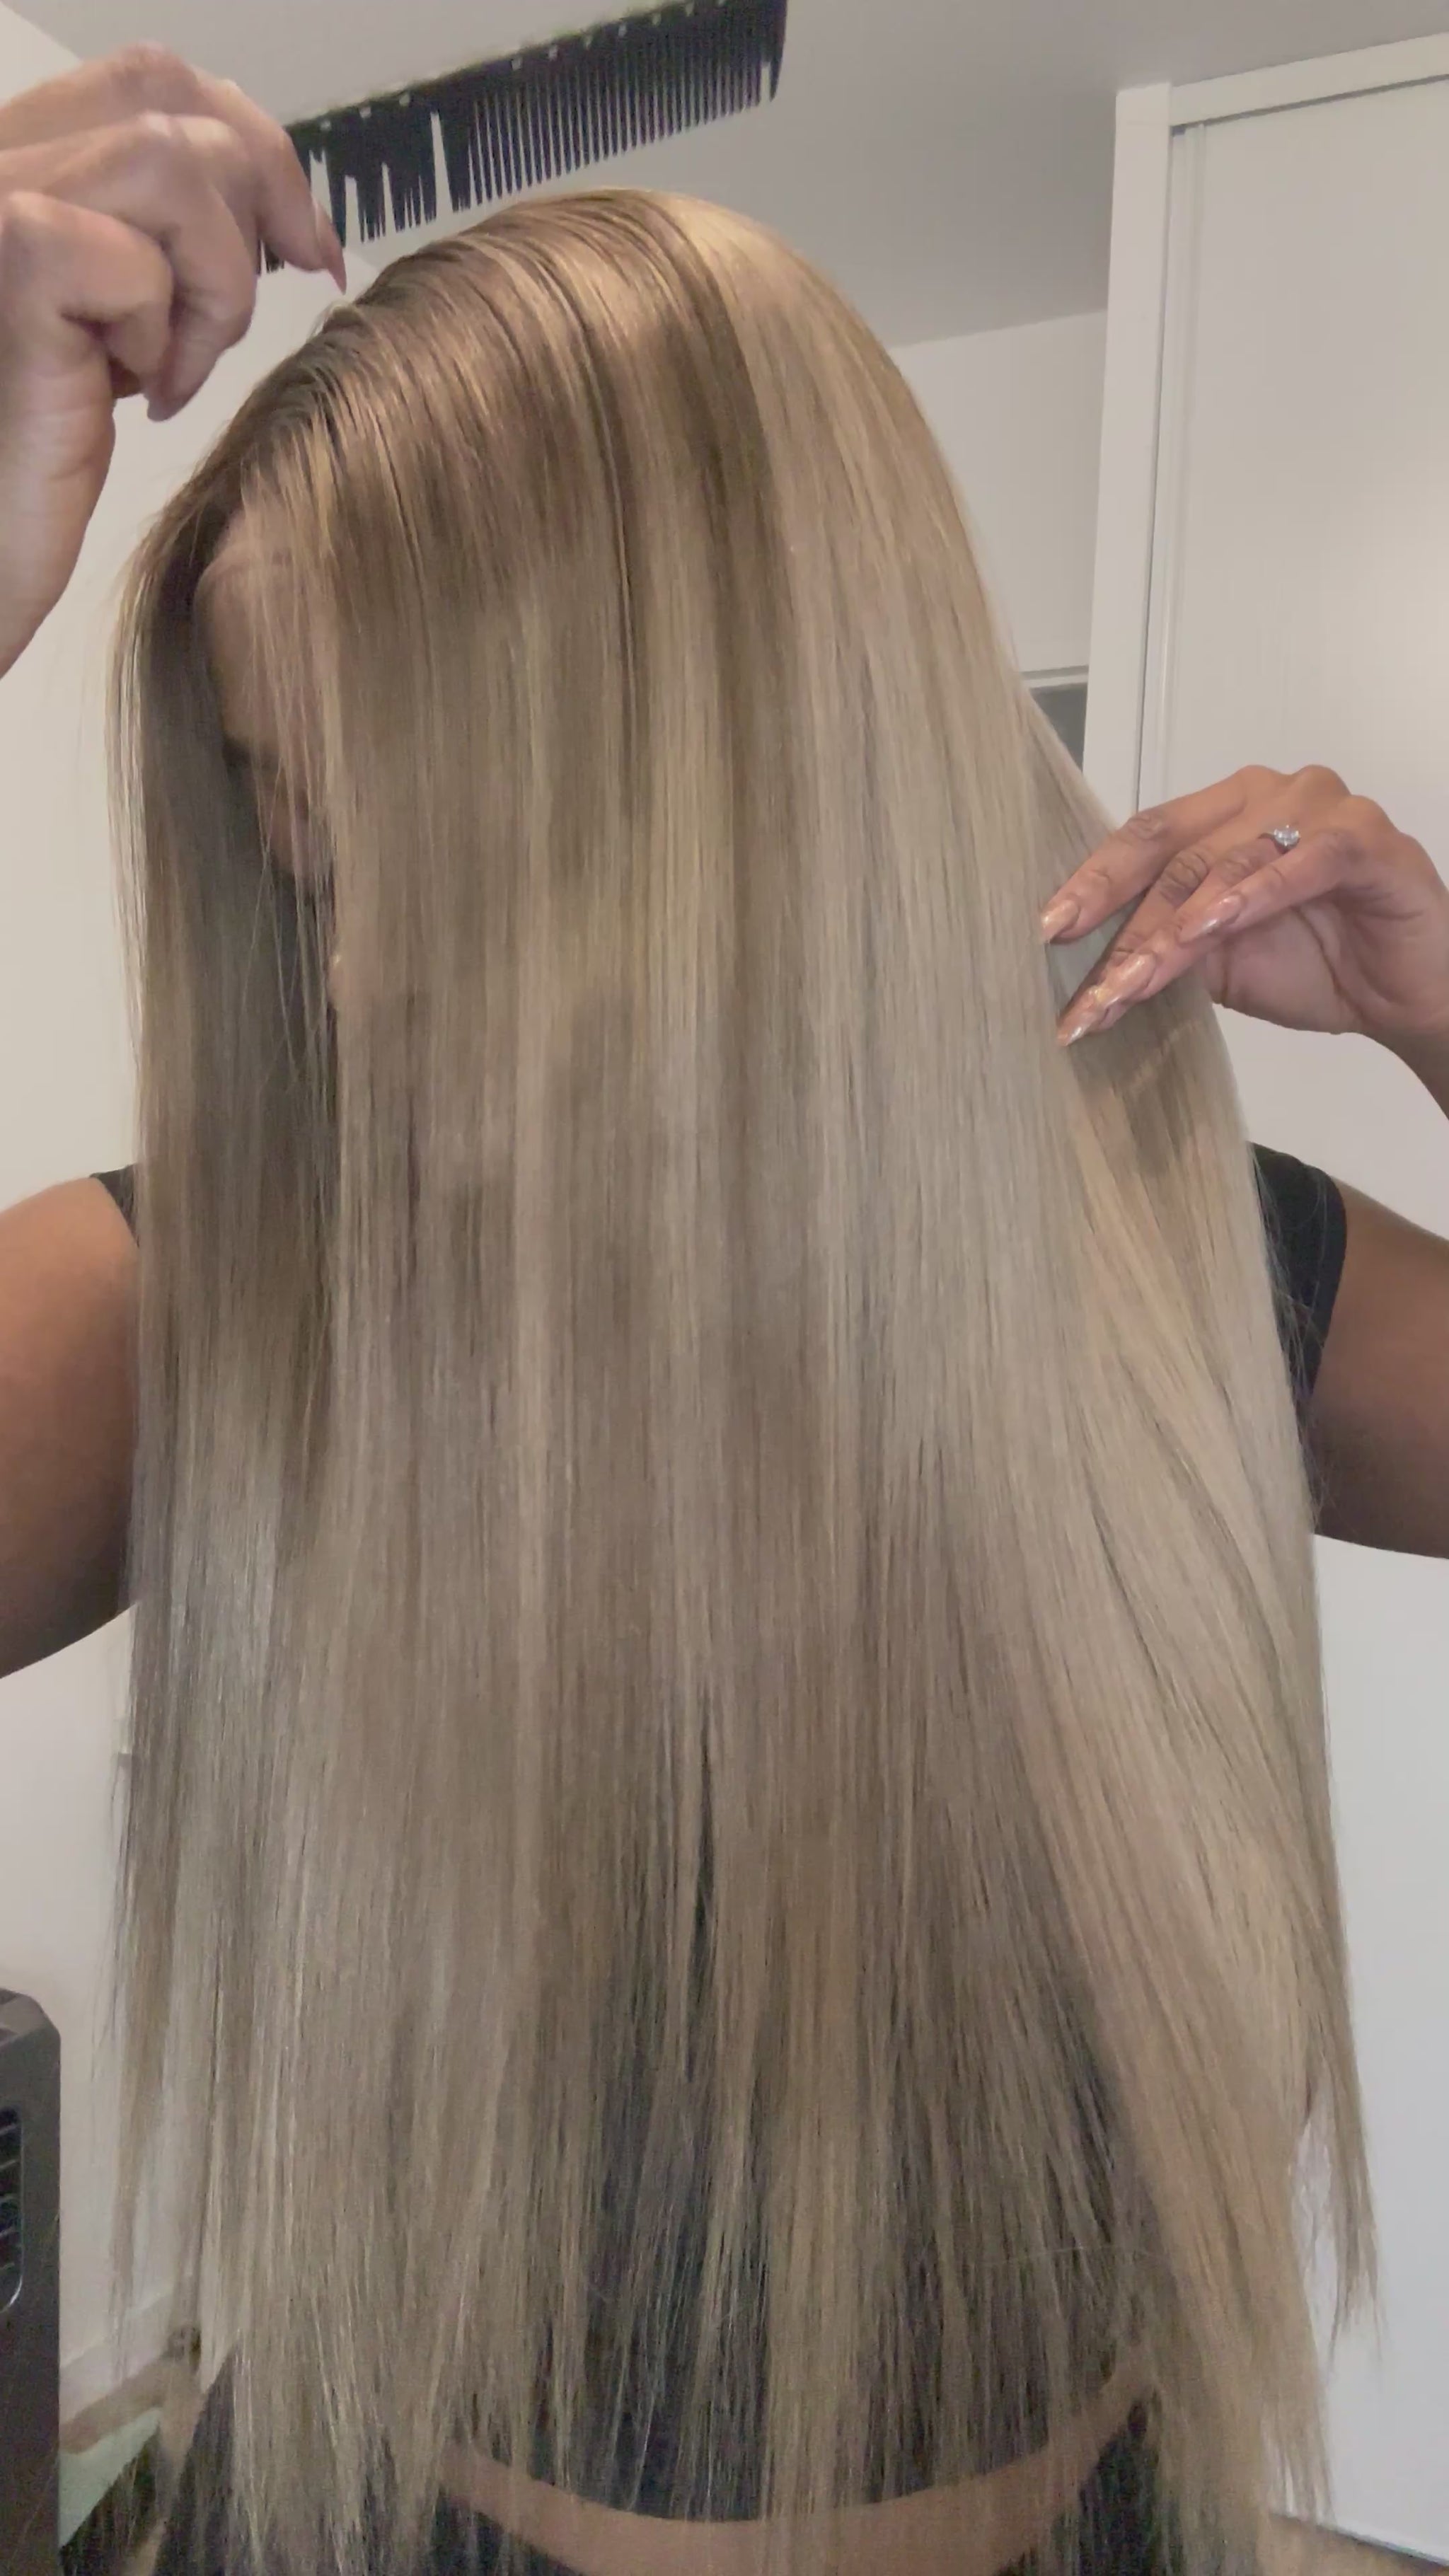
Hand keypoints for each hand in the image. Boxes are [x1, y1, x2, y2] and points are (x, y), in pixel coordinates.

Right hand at [0, 44, 345, 677]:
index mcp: (15, 156)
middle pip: (166, 100)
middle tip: (243, 317)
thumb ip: (159, 233)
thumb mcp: (119, 319)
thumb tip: (271, 200)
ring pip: (166, 161)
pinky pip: (140, 261)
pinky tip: (130, 396)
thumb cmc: (38, 453)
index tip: (304, 245)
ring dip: (209, 278)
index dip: (250, 145)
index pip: (150, 78)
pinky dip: (166, 332)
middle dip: (249, 207)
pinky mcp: (12, 266)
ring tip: (171, 364)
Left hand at [1043, 765, 1448, 1057]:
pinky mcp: (1366, 841)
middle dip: (1123, 926)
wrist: (1410, 998)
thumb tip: (1086, 969)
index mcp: (1224, 813)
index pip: (1144, 838)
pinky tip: (1210, 928)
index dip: (1093, 883)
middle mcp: (1267, 795)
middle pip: (1175, 852)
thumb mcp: (1219, 963)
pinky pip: (1302, 861)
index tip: (1045, 933)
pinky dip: (1253, 895)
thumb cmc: (1318, 966)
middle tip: (1086, 988)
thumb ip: (1165, 948)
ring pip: (1226, 861)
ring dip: (1173, 928)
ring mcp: (1320, 809)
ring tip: (1132, 982)